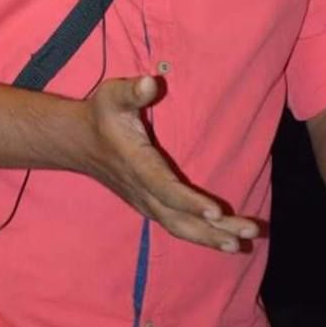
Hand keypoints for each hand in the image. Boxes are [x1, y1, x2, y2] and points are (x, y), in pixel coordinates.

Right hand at [84, 75, 258, 252]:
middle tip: (247, 234)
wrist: (78, 141)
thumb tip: (150, 82)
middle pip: (178, 219)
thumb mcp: (113, 96)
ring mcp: (144, 202)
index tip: (216, 211)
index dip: (190, 202)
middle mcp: (142, 190)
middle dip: (212, 230)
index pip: (165, 189)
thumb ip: (133, 91)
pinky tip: (222, 239)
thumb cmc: (101, 114)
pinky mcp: (149, 205)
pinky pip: (176, 225)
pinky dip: (200, 235)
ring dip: (211, 237)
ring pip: (179, 227)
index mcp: (137, 165)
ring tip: (242, 244)